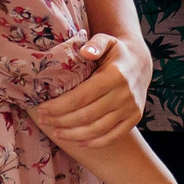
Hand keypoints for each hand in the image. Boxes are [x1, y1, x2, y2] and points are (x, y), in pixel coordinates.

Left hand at [31, 31, 148, 148]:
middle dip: (61, 120)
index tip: (42, 108)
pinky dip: (95, 142)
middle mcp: (124, 94)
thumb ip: (95, 44)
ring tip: (56, 132)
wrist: (141, 63)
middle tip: (44, 120)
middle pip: (87, 115)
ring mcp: (131, 109)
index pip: (81, 96)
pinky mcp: (134, 118)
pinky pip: (113, 136)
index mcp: (115, 75)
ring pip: (98, 129)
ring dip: (74, 134)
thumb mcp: (107, 41)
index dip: (59, 106)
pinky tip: (78, 142)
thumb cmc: (116, 52)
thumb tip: (84, 52)